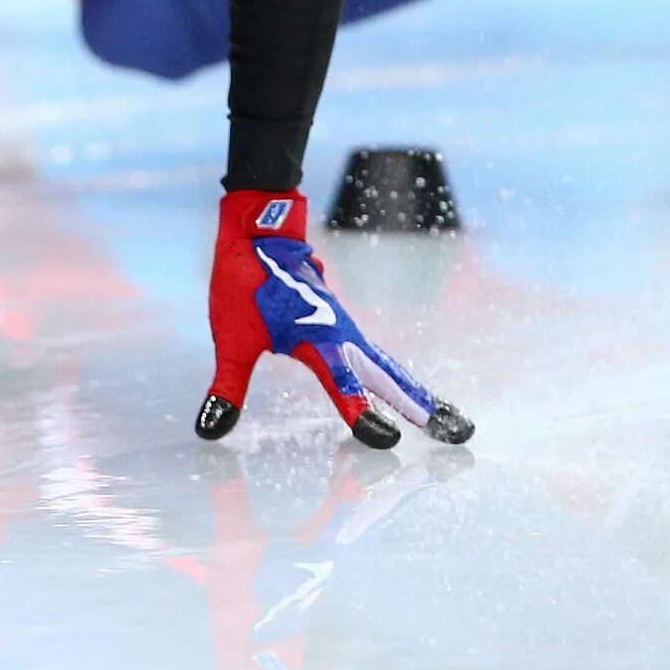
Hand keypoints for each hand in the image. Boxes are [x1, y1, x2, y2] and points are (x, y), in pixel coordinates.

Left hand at [200, 189, 473, 448]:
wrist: (260, 230)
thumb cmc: (245, 280)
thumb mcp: (229, 339)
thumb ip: (226, 388)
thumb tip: (209, 431)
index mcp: (315, 337)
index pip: (343, 383)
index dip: (361, 412)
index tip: (385, 439)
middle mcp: (340, 335)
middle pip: (390, 378)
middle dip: (422, 407)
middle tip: (459, 434)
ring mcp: (346, 331)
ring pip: (391, 369)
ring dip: (419, 396)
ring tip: (451, 423)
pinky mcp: (343, 329)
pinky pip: (379, 361)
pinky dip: (400, 383)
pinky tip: (412, 398)